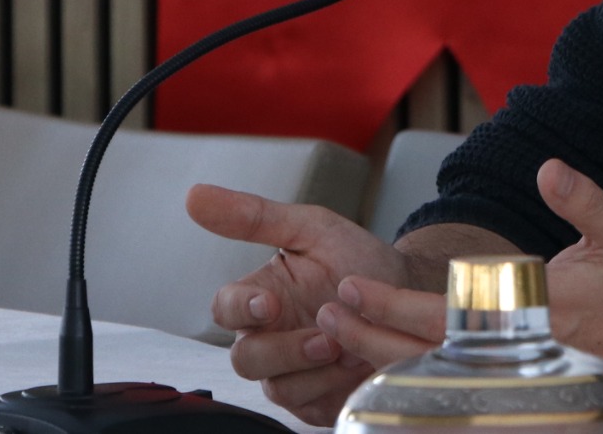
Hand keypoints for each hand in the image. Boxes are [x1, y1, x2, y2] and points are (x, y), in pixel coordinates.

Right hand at [187, 183, 418, 421]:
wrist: (407, 292)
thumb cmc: (356, 258)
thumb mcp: (311, 227)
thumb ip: (255, 216)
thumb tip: (195, 195)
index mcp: (259, 296)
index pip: (225, 309)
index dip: (240, 309)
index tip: (270, 302)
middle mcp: (268, 337)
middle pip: (245, 359)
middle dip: (283, 351)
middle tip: (325, 338)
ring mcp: (291, 372)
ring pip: (277, 388)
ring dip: (314, 372)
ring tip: (350, 349)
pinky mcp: (316, 400)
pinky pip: (310, 407)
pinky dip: (333, 390)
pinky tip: (357, 369)